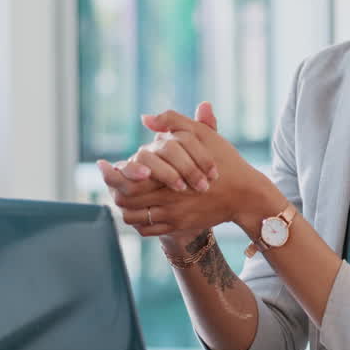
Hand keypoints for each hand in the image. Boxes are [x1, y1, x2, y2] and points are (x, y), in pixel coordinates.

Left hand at [98, 102, 276, 237]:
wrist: (246, 195)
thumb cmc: (227, 162)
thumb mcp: (203, 136)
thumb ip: (174, 122)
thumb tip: (146, 119)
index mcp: (169, 177)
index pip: (128, 180)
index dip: (111, 174)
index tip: (103, 164)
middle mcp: (167, 200)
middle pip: (125, 200)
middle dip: (113, 189)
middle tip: (109, 179)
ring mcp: (172, 217)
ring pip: (133, 218)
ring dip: (124, 207)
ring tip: (122, 194)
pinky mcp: (179, 227)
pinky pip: (147, 230)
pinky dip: (138, 222)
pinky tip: (139, 209)